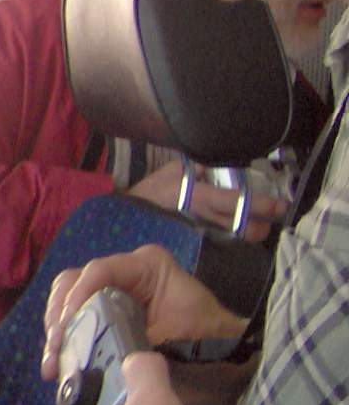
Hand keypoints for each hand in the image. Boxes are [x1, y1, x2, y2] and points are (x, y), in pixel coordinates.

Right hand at [40, 244, 246, 380]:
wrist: (228, 354)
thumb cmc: (208, 339)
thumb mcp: (175, 336)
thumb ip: (133, 338)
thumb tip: (91, 354)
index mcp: (146, 266)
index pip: (99, 270)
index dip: (76, 298)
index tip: (65, 330)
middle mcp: (124, 272)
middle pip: (72, 283)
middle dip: (58, 317)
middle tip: (55, 351)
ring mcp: (112, 291)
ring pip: (67, 300)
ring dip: (56, 331)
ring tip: (53, 364)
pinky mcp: (106, 311)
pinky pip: (75, 318)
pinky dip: (65, 339)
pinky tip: (59, 363)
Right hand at [127, 161, 285, 241]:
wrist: (123, 219)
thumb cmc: (147, 193)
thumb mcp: (170, 171)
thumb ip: (194, 166)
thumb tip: (215, 161)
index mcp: (200, 197)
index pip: (238, 202)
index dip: (263, 205)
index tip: (280, 205)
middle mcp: (203, 218)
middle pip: (242, 228)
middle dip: (260, 226)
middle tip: (268, 219)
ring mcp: (198, 233)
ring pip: (233, 237)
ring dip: (247, 232)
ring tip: (254, 225)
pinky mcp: (192, 242)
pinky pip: (219, 241)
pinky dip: (229, 236)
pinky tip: (232, 231)